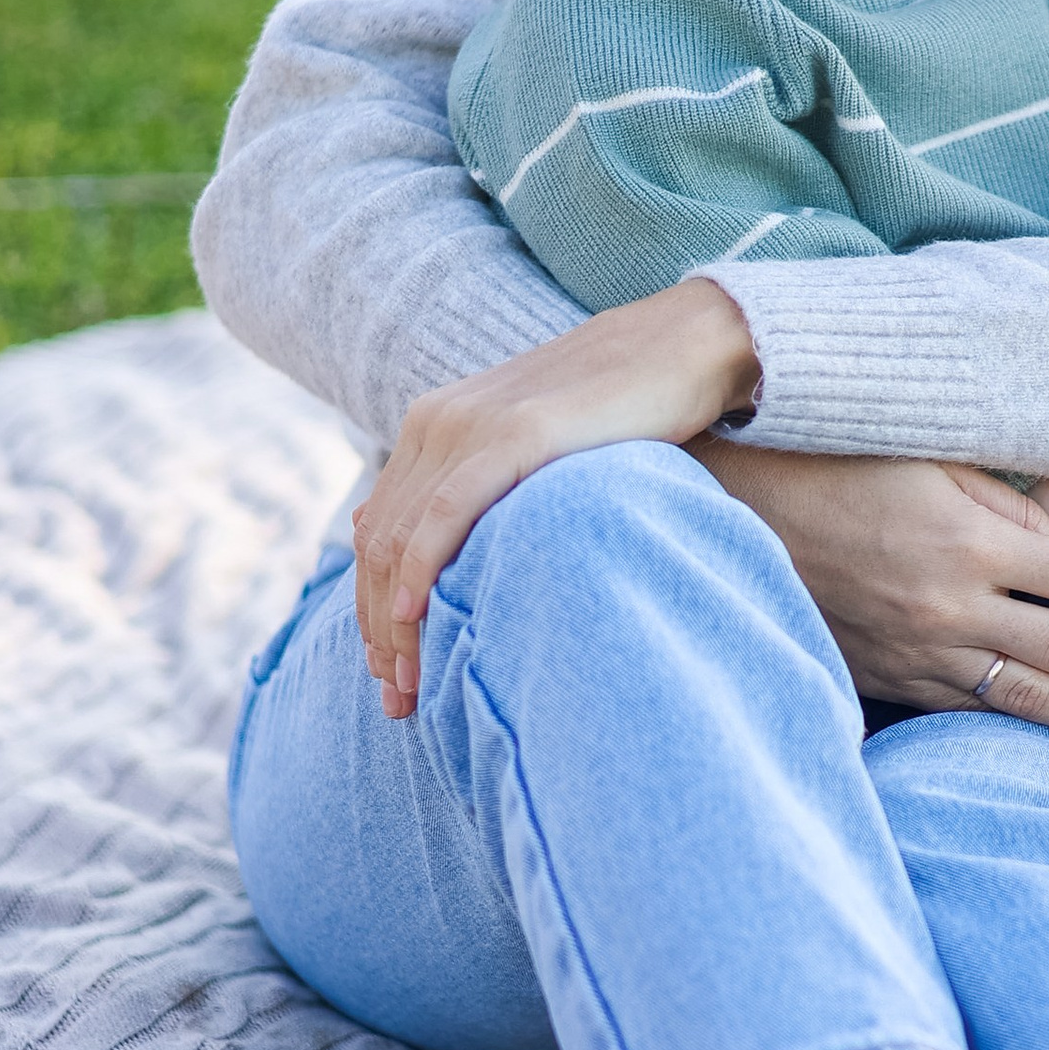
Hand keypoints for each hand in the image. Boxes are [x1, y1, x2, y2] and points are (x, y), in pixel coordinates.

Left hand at [356, 279, 758, 715]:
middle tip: (399, 701)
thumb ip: (489, 493)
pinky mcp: (515, 434)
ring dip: (396, 622)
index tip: (391, 674)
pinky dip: (422, 569)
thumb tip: (456, 562)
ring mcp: (471, 424)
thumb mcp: (535, 456)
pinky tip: (415, 618)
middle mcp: (436, 422)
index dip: (370, 610)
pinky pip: (447, 513)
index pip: (377, 533)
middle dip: (380, 633)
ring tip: (410, 686)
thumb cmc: (619, 414)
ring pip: (403, 539)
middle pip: (379, 546)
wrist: (678, 348)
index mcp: (432, 426)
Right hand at [693, 446, 1048, 758]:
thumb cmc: (826, 461)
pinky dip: (1024, 727)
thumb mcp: (926, 460)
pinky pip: (969, 711)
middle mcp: (949, 608)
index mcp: (968, 542)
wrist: (714, 508)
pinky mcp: (884, 675)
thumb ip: (1007, 506)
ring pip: (1029, 699)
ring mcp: (915, 652)